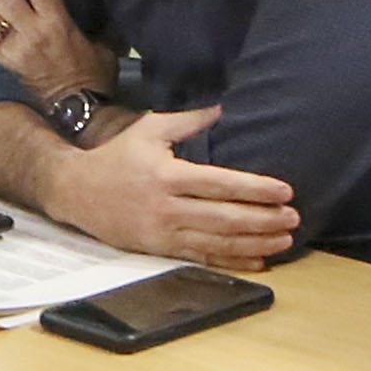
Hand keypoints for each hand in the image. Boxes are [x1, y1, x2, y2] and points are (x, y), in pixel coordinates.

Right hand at [32, 103, 299, 267]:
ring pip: (216, 242)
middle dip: (263, 219)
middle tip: (294, 218)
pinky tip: (257, 261)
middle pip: (223, 217)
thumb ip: (188, 121)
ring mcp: (163, 232)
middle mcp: (166, 207)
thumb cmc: (117, 157)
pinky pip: (201, 258)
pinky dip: (231, 262)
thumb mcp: (148, 129)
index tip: (285, 190)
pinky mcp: (159, 249)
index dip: (254, 188)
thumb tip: (224, 109)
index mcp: (167, 175)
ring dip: (255, 243)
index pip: (219, 184)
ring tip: (285, 240)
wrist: (77, 192)